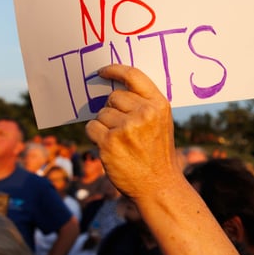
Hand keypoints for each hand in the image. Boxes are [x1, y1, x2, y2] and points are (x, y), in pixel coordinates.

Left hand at [85, 64, 179, 201]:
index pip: (133, 76)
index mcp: (158, 104)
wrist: (158, 184)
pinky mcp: (110, 142)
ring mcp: (126, 127)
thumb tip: (113, 90)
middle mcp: (144, 112)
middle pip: (113, 97)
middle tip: (123, 128)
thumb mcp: (161, 122)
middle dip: (112, 109)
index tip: (102, 71)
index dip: (115, 70)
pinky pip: (92, 127)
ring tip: (120, 142)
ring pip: (101, 113)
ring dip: (104, 125)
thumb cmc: (157, 152)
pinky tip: (109, 146)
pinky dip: (96, 135)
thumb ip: (144, 104)